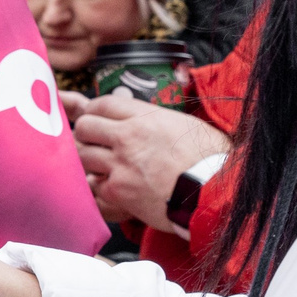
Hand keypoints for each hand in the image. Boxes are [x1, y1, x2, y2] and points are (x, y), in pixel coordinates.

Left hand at [63, 93, 231, 235]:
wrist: (213, 192)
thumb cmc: (209, 159)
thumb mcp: (186, 125)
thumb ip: (157, 121)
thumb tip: (146, 122)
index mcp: (146, 117)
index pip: (103, 104)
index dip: (93, 111)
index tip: (94, 118)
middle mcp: (128, 137)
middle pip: (85, 127)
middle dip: (86, 135)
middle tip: (94, 143)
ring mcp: (120, 164)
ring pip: (83, 156)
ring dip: (90, 162)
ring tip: (102, 168)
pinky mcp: (119, 191)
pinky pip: (95, 186)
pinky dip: (101, 189)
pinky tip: (114, 190)